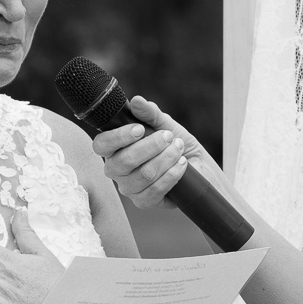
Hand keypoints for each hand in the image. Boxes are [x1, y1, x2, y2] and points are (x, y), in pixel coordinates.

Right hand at [89, 95, 209, 207]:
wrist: (200, 167)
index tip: (140, 129)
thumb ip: (150, 114)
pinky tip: (181, 164)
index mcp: (115, 148)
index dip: (118, 137)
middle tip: (169, 136)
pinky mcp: (144, 201)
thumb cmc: (176, 145)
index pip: (101, 145)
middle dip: (150, 146)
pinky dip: (172, 174)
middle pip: (123, 161)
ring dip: (165, 158)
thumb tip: (137, 101)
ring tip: (178, 148)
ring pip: (143, 175)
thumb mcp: (165, 124)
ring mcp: (129, 188)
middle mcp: (117, 170)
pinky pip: (155, 190)